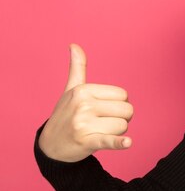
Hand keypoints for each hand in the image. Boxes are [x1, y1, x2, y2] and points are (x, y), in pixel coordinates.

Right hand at [38, 44, 133, 161]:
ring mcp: (83, 123)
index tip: (104, 110)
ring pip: (123, 126)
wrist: (51, 146)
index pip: (123, 95)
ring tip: (98, 132)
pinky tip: (127, 142)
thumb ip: (77, 68)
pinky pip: (109, 140)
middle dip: (120, 118)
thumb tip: (74, 45)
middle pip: (127, 110)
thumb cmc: (66, 114)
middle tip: (102, 123)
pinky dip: (119, 143)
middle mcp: (83, 105)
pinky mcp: (87, 141)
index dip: (118, 104)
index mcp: (83, 90)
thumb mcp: (71, 90)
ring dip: (116, 132)